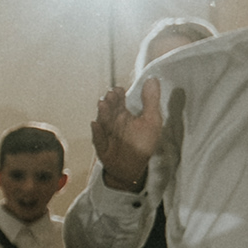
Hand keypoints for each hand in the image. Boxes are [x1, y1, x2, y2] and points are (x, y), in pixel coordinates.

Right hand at [91, 76, 164, 190]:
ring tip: (103, 104)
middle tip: (111, 95)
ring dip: (103, 114)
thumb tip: (152, 79)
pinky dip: (97, 133)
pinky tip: (95, 124)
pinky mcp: (102, 147)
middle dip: (110, 102)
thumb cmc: (142, 144)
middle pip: (110, 111)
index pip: (120, 102)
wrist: (132, 168)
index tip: (119, 88)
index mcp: (124, 115)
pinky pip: (98, 140)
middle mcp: (113, 123)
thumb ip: (151, 100)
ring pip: (104, 122)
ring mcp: (107, 135)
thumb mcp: (152, 120)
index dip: (119, 95)